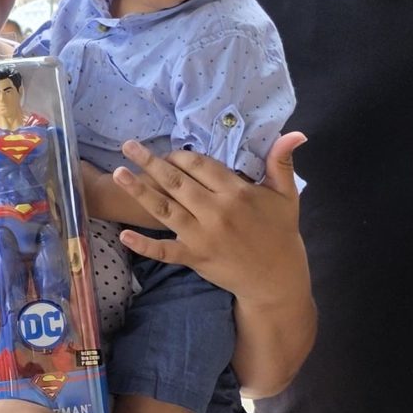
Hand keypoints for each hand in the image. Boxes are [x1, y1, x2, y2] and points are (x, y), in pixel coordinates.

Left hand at [108, 133, 306, 302]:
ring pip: (165, 209)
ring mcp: (202, 236)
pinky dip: (144, 245)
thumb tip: (295, 133)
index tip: (168, 151)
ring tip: (118, 173)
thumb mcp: (287, 195)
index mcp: (236, 193)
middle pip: (177, 182)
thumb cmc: (281, 233)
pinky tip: (124, 234)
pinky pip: (165, 250)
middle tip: (128, 146)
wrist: (277, 278)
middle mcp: (216, 212)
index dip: (181, 156)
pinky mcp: (194, 258)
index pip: (201, 166)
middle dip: (150, 162)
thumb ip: (282, 162)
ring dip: (139, 191)